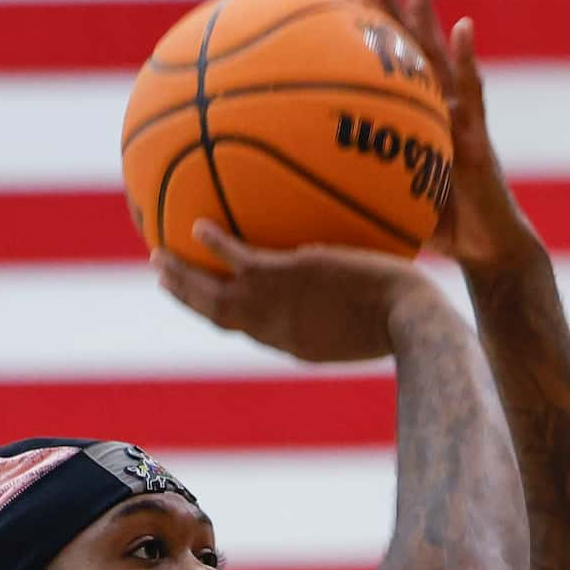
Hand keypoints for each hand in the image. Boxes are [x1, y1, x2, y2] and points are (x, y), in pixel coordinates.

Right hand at [155, 223, 448, 363]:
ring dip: (181, 278)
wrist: (412, 323)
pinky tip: (196, 226)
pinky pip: (238, 259)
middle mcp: (276, 329)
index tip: (207, 304)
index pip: (250, 331)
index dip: (224, 316)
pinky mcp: (286, 278)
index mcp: (294, 343)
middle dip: (188, 299)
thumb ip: (359, 307)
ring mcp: (278, 305)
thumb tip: (369, 283)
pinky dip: (214, 245)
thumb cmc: (411, 322)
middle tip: (163, 281)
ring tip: (157, 259)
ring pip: (213, 295)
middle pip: (218, 316)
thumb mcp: (378, 323)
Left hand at [359, 0, 537, 271]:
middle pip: (410, 47)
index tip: (340, 0)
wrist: (488, 252)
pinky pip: (474, 92)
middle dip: (391, 4)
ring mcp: (461, 118)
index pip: (384, 68)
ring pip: (441, 56)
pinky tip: (463, 28)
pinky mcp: (482, 136)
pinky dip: (468, 59)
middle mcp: (436, 109)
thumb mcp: (384, 206)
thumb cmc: (437, 232)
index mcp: (412, 120)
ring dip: (429, 13)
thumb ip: (352, 189)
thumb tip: (291, 193)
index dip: (365, 34)